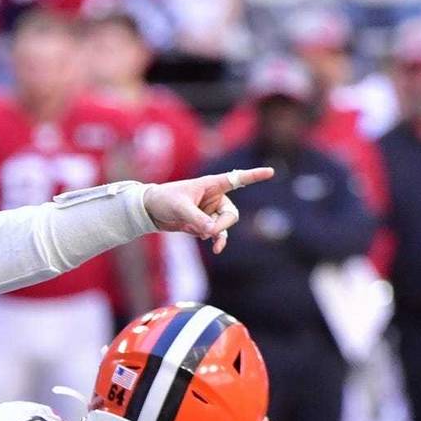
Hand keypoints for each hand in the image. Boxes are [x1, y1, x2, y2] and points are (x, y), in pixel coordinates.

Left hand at [143, 167, 274, 253]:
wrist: (149, 211)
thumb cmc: (163, 200)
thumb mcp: (179, 207)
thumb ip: (197, 218)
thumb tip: (212, 232)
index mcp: (211, 185)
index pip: (236, 179)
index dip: (254, 176)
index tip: (271, 172)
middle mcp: (214, 198)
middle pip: (231, 214)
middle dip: (223, 225)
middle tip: (209, 231)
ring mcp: (210, 212)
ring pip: (224, 226)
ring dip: (217, 233)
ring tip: (206, 237)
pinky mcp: (203, 224)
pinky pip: (216, 234)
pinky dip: (216, 240)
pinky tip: (215, 248)